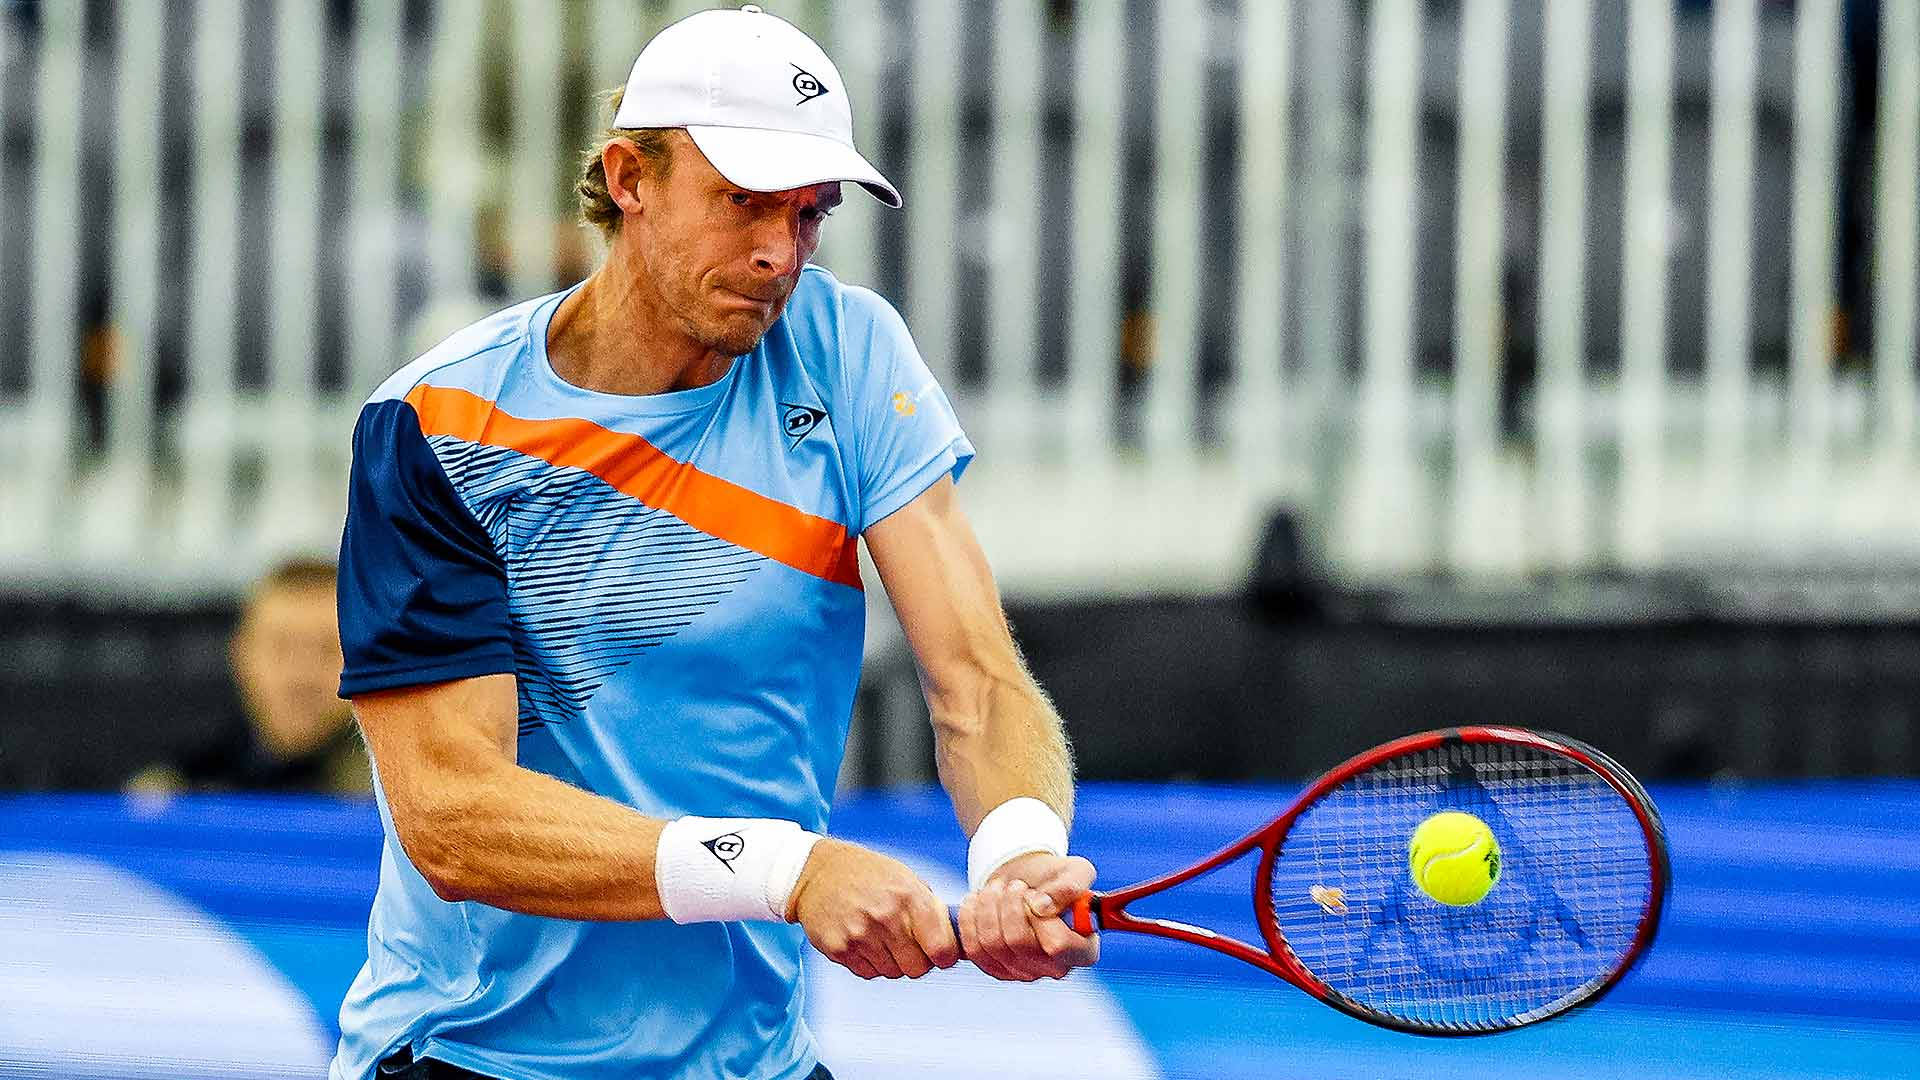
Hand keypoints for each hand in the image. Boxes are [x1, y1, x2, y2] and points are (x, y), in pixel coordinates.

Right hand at [787, 837, 959, 979]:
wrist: (816, 873)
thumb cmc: (869, 875)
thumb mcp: (906, 879)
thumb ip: (931, 909)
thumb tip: (956, 942)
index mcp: (908, 897)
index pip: (941, 949)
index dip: (944, 955)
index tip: (940, 952)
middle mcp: (885, 917)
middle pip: (918, 968)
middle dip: (917, 960)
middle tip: (907, 943)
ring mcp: (860, 935)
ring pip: (893, 973)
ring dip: (892, 961)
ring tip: (880, 936)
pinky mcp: (840, 949)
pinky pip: (868, 973)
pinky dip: (870, 962)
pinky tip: (862, 939)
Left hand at [957, 851, 1098, 980]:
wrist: (1027, 882)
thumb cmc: (1056, 879)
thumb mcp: (1075, 871)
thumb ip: (1070, 885)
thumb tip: (1043, 907)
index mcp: (1083, 951)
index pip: (1058, 945)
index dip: (1041, 916)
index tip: (1036, 895)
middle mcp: (1055, 969)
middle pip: (1019, 943)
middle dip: (1010, 904)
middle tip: (1014, 885)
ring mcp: (1024, 973)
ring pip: (993, 943)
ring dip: (989, 905)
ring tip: (996, 888)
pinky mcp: (996, 969)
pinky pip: (973, 948)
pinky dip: (970, 917)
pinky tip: (977, 899)